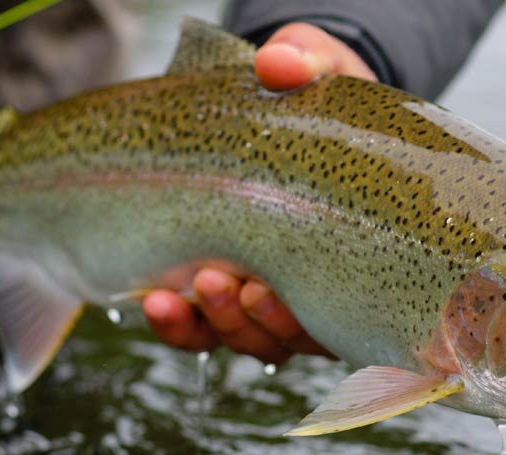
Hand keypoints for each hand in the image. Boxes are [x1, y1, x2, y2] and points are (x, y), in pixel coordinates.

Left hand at [143, 23, 376, 362]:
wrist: (274, 106)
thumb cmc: (311, 97)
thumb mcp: (317, 70)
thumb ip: (307, 63)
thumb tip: (278, 63)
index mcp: (349, 247)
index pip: (341, 311)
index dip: (308, 316)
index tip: (269, 287)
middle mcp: (311, 286)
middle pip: (288, 336)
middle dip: (254, 320)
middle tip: (230, 284)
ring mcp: (263, 294)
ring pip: (247, 339)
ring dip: (216, 323)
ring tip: (192, 287)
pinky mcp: (219, 291)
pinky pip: (201, 328)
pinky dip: (179, 324)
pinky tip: (156, 301)